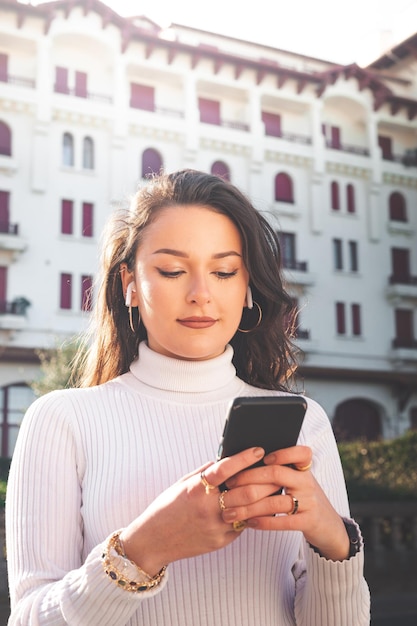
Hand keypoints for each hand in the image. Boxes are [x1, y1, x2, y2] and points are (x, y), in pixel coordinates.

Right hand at [119, 446, 264, 574]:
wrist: (152, 541)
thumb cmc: (167, 508)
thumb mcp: (182, 484)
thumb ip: (204, 473)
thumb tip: (226, 459)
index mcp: (196, 489)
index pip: (225, 469)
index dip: (244, 458)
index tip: (258, 450)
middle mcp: (207, 508)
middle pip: (246, 493)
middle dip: (265, 481)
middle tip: (276, 472)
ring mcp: (215, 527)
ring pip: (250, 511)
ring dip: (264, 500)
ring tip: (275, 489)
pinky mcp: (220, 542)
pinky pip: (241, 526)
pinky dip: (250, 515)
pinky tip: (257, 508)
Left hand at [220, 446, 349, 561]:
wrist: (329, 526)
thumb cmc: (304, 499)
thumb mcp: (298, 481)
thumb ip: (279, 472)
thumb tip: (245, 463)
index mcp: (304, 470)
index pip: (300, 453)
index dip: (282, 452)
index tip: (262, 456)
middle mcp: (308, 482)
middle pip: (276, 474)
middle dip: (249, 478)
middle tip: (230, 484)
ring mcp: (310, 502)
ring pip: (276, 501)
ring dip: (250, 507)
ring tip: (232, 511)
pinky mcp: (309, 522)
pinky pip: (284, 521)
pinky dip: (264, 522)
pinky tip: (250, 522)